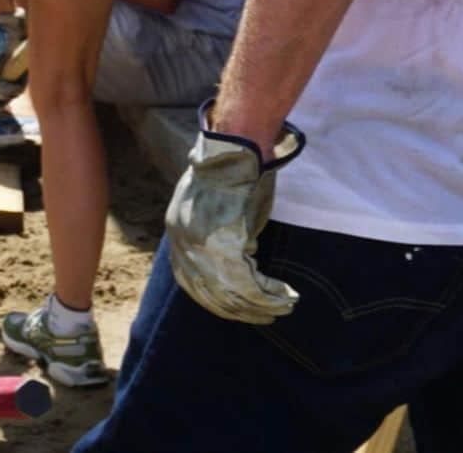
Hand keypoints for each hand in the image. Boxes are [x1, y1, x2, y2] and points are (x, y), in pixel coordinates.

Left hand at [165, 101, 305, 323]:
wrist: (237, 146)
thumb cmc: (232, 170)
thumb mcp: (211, 206)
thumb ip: (212, 234)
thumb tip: (230, 262)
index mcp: (176, 230)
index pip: (188, 281)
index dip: (214, 299)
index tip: (236, 309)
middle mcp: (184, 241)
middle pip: (210, 293)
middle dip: (240, 310)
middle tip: (265, 316)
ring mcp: (203, 244)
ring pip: (232, 293)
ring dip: (260, 306)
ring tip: (282, 307)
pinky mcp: (227, 243)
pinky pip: (248, 283)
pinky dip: (269, 293)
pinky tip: (286, 295)